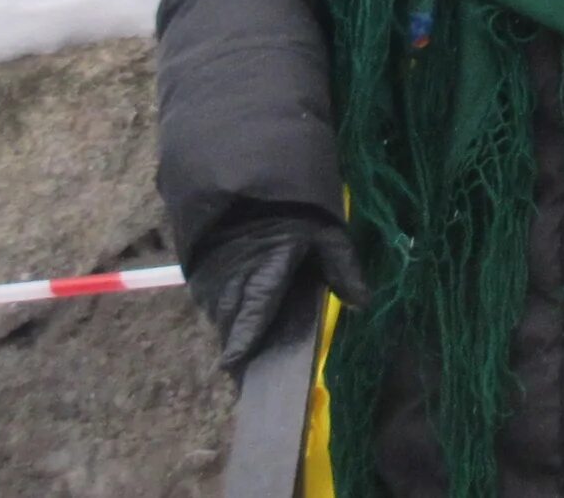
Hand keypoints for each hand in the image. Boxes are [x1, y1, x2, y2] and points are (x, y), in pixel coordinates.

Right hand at [188, 210, 370, 375]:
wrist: (251, 185)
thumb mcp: (328, 233)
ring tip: (249, 358)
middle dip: (242, 348)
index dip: (243, 344)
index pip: (249, 317)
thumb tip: (363, 304)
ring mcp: (211, 281)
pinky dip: (227, 319)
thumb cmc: (296, 211)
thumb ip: (343, 267)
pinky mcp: (200, 279)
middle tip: (253, 378)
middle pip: (232, 327)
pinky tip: (241, 328)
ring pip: (219, 320)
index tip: (235, 369)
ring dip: (233, 334)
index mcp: (263, 271)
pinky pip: (212, 308)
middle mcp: (230, 281)